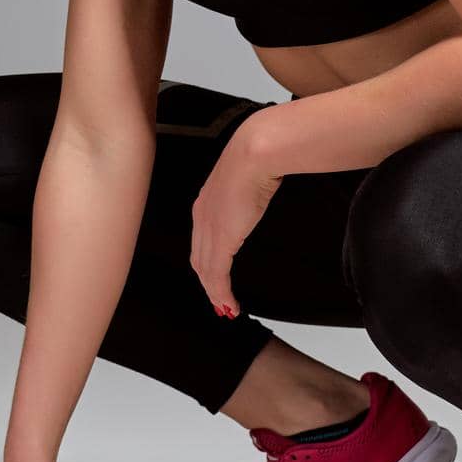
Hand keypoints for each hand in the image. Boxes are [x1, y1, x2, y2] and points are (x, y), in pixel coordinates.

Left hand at [190, 117, 283, 317]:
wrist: (255, 154)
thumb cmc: (258, 156)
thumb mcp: (249, 174)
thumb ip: (249, 187)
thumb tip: (261, 187)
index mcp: (206, 202)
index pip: (200, 240)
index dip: (206, 261)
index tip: (215, 275)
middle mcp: (201, 217)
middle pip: (199, 259)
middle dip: (208, 281)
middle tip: (219, 299)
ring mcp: (209, 229)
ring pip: (205, 270)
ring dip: (215, 292)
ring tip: (226, 307)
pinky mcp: (221, 240)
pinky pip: (217, 275)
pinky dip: (221, 293)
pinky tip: (229, 304)